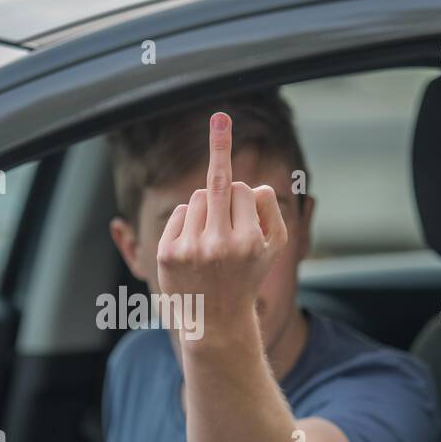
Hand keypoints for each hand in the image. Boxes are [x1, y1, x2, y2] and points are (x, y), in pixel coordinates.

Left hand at [155, 112, 287, 343]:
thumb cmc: (248, 277)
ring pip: (197, 198)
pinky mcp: (168, 253)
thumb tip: (251, 184)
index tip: (237, 165)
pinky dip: (188, 221)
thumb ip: (271, 210)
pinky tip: (195, 245)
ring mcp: (190, 249)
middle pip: (218, 184)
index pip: (244, 190)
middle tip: (220, 120)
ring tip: (212, 238)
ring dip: (206, 208)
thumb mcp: (272, 248)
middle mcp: (218, 245)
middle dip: (221, 158)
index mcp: (248, 242)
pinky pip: (180, 213)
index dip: (245, 196)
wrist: (215, 321)